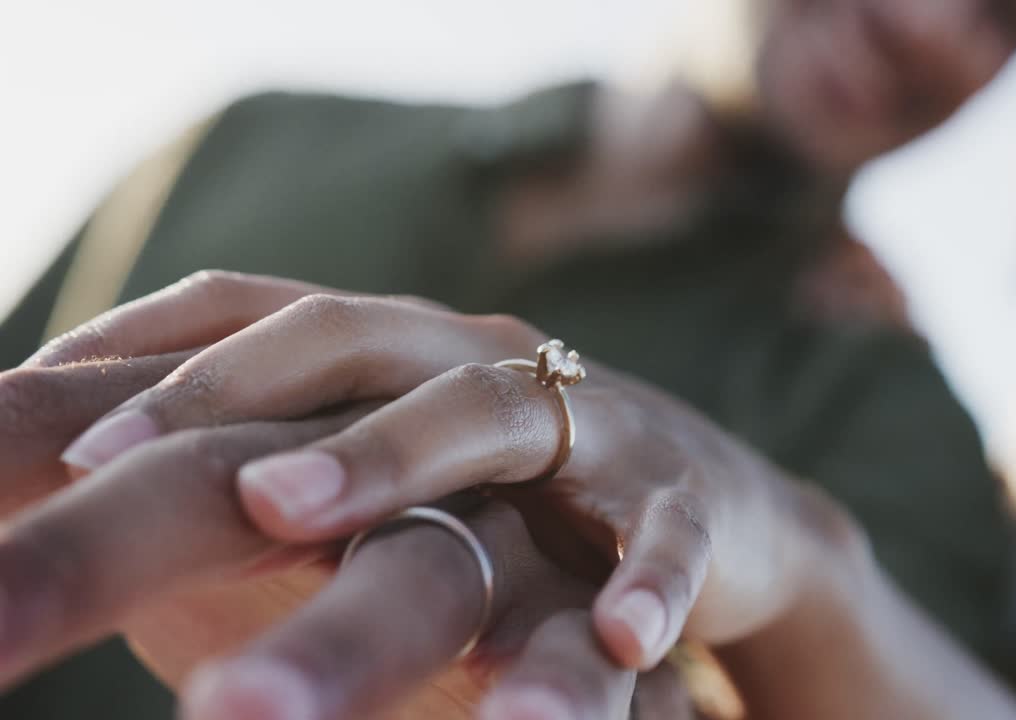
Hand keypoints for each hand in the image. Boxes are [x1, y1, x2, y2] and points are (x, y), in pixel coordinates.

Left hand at [46, 271, 855, 673]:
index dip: (162, 358)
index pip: (275, 318)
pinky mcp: (685, 497)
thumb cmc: (530, 496)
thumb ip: (296, 472)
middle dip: (236, 391)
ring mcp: (586, 420)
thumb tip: (117, 489)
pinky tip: (615, 639)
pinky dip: (642, 577)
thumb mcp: (416, 472)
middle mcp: (487, 361)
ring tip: (281, 508)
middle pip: (355, 343)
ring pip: (487, 414)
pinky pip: (662, 532)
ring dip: (385, 455)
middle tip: (105, 461)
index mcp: (416, 353)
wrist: (719, 509)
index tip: (62, 438)